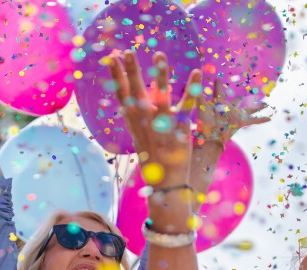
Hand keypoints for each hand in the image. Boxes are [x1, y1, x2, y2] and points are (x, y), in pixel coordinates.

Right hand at [109, 51, 201, 188]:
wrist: (165, 181)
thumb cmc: (151, 156)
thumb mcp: (137, 134)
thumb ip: (134, 116)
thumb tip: (126, 98)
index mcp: (133, 121)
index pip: (121, 94)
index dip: (116, 76)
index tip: (111, 58)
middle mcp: (144, 121)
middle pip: (135, 91)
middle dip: (131, 71)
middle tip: (127, 51)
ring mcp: (162, 124)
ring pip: (160, 95)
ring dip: (159, 74)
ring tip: (159, 55)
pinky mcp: (180, 128)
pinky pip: (187, 105)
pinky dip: (192, 88)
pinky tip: (196, 71)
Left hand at [194, 80, 270, 146]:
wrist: (210, 137)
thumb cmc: (204, 122)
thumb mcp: (201, 105)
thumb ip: (198, 93)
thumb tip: (194, 80)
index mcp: (218, 103)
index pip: (219, 91)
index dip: (218, 84)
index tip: (217, 78)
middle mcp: (229, 108)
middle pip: (237, 101)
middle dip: (241, 98)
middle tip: (245, 94)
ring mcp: (236, 115)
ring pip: (250, 109)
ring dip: (258, 106)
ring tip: (266, 104)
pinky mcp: (241, 122)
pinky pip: (254, 120)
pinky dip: (262, 119)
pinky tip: (270, 118)